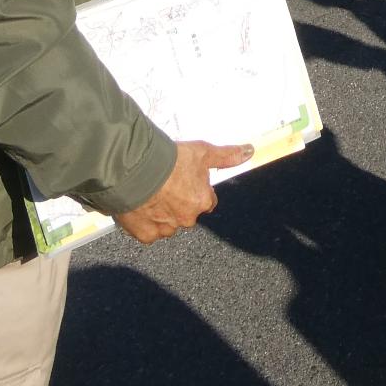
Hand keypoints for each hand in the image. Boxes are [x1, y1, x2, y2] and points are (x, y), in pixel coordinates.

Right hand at [113, 140, 253, 244]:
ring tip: (150, 194)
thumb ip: (227, 155)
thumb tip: (249, 151)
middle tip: (165, 186)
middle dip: (178, 203)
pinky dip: (144, 222)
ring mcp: (166, 229)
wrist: (136, 170)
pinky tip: (140, 206)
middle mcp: (187, 219)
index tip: (185, 182)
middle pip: (186, 213)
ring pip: (167, 224)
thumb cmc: (170, 160)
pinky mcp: (146, 235)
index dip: (195, 190)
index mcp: (202, 201)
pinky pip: (148, 231)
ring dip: (161, 213)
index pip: (206, 201)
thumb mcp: (202, 152)